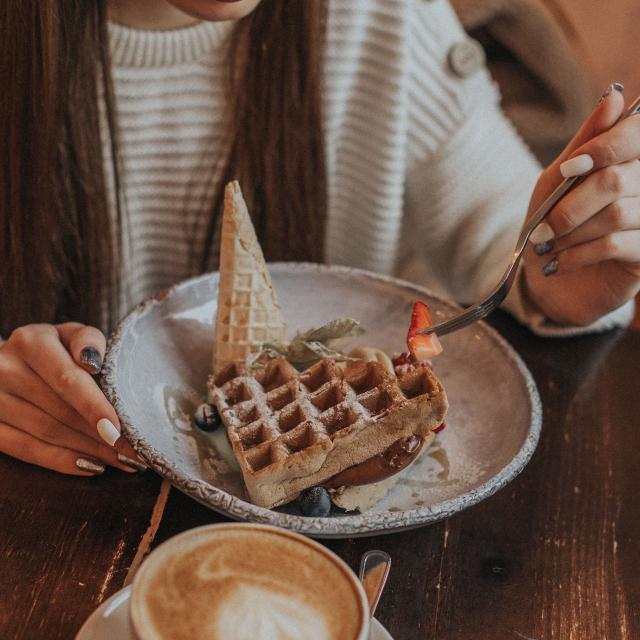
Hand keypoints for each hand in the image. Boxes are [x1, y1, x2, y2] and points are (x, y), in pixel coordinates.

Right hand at [0, 323, 145, 474]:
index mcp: (30, 342)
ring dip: (89, 451)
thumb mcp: (70, 334)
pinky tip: (92, 466)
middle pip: (60, 412)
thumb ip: (88, 340)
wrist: (6, 361)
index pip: (67, 380)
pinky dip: (61, 461)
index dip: (94, 408)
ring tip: (122, 460)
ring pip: (47, 433)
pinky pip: (25, 449)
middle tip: (134, 452)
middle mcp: (5, 369)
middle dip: (101, 436)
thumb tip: (93, 363)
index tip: (119, 431)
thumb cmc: (52, 348)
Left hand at [523, 85, 639, 325]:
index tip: (569, 170)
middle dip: (571, 205)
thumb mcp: (557, 181)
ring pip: (616, 214)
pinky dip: (579, 254)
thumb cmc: (552, 223)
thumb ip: (585, 143)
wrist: (546, 279)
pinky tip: (560, 263)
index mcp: (630, 163)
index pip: (637, 135)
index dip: (604, 147)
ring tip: (548, 247)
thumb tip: (614, 97)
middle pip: (618, 179)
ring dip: (572, 232)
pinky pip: (615, 245)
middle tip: (544, 228)